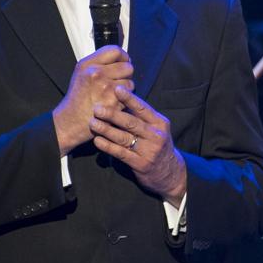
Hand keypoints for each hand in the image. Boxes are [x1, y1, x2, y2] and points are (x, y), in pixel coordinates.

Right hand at [52, 46, 133, 154]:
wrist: (70, 121)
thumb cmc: (77, 98)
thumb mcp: (81, 74)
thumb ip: (98, 63)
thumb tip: (121, 58)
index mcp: (88, 64)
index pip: (115, 51)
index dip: (123, 56)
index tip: (123, 62)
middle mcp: (97, 74)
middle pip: (127, 66)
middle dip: (126, 74)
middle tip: (118, 81)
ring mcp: (106, 88)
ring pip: (130, 82)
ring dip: (126, 89)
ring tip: (113, 94)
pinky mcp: (114, 102)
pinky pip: (129, 97)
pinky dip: (124, 101)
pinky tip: (113, 103)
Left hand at [90, 85, 187, 205]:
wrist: (169, 173)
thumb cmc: (157, 145)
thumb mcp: (156, 129)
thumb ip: (141, 117)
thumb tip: (120, 100)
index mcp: (159, 123)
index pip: (143, 108)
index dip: (129, 98)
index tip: (116, 89)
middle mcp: (156, 136)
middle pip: (131, 123)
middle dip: (112, 114)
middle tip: (97, 108)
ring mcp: (149, 151)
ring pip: (124, 138)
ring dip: (106, 130)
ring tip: (93, 123)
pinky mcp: (141, 164)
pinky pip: (121, 153)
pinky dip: (108, 146)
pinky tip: (98, 141)